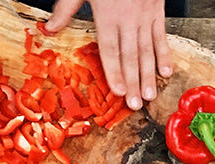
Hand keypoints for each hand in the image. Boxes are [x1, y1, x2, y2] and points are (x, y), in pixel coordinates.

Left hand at [45, 0, 172, 110]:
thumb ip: (67, 8)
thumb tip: (49, 28)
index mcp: (107, 15)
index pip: (110, 49)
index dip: (114, 71)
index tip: (117, 91)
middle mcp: (128, 19)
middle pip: (130, 56)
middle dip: (133, 81)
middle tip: (135, 103)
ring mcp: (145, 17)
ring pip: (147, 51)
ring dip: (149, 75)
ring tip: (149, 95)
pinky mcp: (157, 12)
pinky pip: (161, 37)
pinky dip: (165, 55)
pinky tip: (166, 72)